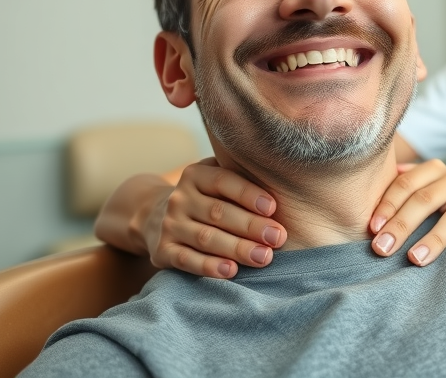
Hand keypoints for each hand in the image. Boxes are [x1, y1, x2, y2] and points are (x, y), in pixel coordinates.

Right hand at [144, 158, 287, 277]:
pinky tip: (231, 271)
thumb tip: (289, 184)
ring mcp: (170, 225)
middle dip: (251, 226)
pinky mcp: (163, 251)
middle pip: (218, 213)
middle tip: (278, 238)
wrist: (155, 216)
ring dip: (237, 248)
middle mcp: (180, 198)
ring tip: (264, 257)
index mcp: (196, 174)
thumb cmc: (206, 198)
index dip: (248, 194)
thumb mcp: (216, 180)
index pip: (223, 181)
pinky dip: (209, 266)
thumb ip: (243, 178)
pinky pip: (187, 260)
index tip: (273, 207)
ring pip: (206, 238)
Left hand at [368, 159, 445, 265]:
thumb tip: (353, 201)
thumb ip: (395, 191)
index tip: (371, 230)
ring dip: (434, 239)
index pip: (404, 185)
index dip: (386, 206)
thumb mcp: (421, 192)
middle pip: (425, 200)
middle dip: (401, 225)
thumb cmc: (444, 205)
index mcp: (432, 172)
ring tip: (416, 260)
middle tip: (382, 249)